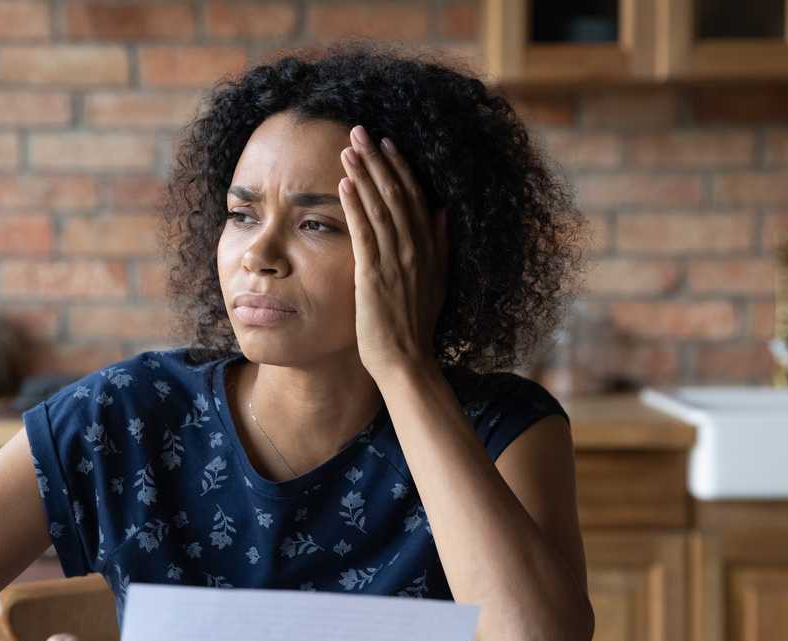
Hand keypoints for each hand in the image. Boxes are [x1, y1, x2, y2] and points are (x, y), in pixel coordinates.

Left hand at [338, 124, 448, 380]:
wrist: (406, 361)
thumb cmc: (415, 326)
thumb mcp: (437, 282)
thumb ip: (441, 246)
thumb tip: (443, 212)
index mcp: (429, 249)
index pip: (415, 198)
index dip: (401, 168)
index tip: (388, 144)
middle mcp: (415, 249)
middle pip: (397, 194)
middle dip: (378, 160)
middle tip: (361, 131)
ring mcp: (396, 262)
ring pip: (380, 207)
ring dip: (363, 175)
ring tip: (348, 148)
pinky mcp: (374, 275)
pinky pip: (365, 232)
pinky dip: (355, 206)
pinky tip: (343, 184)